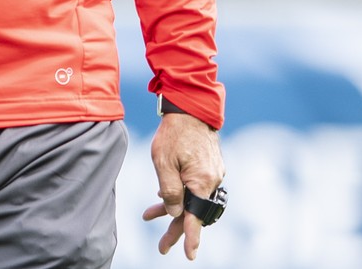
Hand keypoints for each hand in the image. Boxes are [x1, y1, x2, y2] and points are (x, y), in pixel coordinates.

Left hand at [142, 112, 223, 259]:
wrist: (191, 107)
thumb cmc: (174, 134)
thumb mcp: (163, 164)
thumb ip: (170, 192)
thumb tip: (175, 213)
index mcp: (201, 181)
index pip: (196, 217)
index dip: (191, 238)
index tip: (189, 255)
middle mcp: (211, 180)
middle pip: (193, 211)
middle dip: (176, 228)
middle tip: (162, 247)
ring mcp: (213, 172)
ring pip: (192, 198)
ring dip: (173, 208)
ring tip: (149, 214)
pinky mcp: (209, 165)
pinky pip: (195, 186)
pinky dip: (181, 192)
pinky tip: (163, 193)